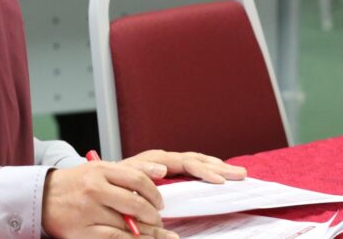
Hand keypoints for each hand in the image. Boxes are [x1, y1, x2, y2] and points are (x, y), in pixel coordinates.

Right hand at [42, 159, 167, 238]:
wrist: (41, 197)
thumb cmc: (74, 184)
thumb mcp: (98, 169)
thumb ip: (129, 171)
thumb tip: (162, 170)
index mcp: (99, 170)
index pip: (138, 180)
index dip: (155, 193)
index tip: (160, 202)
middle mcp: (94, 189)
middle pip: (136, 204)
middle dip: (153, 216)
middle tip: (158, 221)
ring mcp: (88, 211)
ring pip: (128, 225)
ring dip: (147, 232)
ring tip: (154, 234)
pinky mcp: (82, 231)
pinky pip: (115, 238)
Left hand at [123, 150, 246, 183]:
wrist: (102, 183)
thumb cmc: (113, 183)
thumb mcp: (126, 177)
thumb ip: (142, 173)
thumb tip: (162, 170)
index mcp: (155, 159)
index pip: (186, 162)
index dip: (204, 171)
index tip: (220, 181)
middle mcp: (163, 159)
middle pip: (197, 160)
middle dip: (219, 167)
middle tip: (240, 174)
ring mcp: (166, 164)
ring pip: (197, 162)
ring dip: (218, 167)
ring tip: (237, 173)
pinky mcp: (167, 172)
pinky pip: (192, 168)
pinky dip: (208, 170)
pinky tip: (219, 174)